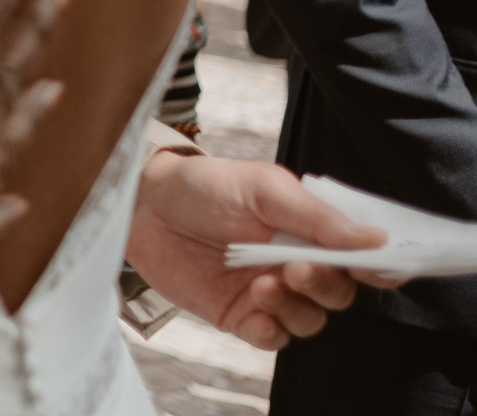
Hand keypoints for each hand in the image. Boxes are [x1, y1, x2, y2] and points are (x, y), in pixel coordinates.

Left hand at [126, 152, 395, 349]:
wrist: (144, 203)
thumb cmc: (206, 186)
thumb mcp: (263, 187)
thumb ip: (316, 214)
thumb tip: (374, 238)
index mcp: (313, 231)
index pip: (362, 259)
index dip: (378, 267)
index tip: (372, 266)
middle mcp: (297, 264)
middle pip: (340, 294)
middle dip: (326, 285)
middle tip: (297, 267)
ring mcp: (270, 292)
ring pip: (310, 320)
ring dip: (296, 308)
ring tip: (264, 283)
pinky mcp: (240, 314)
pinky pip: (271, 338)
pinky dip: (269, 329)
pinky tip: (254, 307)